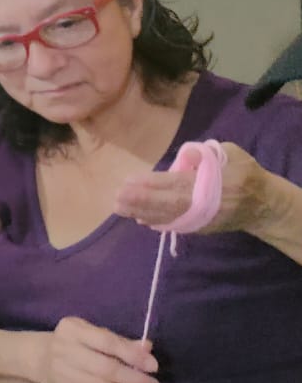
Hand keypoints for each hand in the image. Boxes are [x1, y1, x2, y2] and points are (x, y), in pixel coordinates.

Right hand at [37, 316, 160, 382]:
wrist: (41, 357)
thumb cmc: (77, 343)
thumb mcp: (93, 334)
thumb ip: (119, 341)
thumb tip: (147, 348)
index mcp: (74, 329)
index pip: (106, 342)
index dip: (131, 355)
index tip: (153, 366)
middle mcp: (64, 349)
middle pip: (104, 367)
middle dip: (133, 380)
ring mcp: (62, 372)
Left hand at [115, 142, 274, 234]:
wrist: (264, 205)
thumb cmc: (245, 173)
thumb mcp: (232, 154)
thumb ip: (207, 154)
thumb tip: (187, 157)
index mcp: (215, 182)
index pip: (178, 183)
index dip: (153, 184)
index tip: (129, 182)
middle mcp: (207, 203)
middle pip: (170, 204)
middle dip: (142, 201)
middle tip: (117, 199)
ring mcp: (203, 218)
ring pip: (170, 217)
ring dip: (143, 212)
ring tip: (120, 208)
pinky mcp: (202, 227)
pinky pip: (176, 225)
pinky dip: (157, 221)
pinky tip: (139, 217)